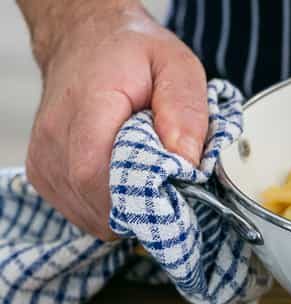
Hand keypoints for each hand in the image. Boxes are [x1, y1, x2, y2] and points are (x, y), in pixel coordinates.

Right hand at [23, 1, 207, 239]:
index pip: (95, 174)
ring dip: (126, 210)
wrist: (83, 39)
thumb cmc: (130, 55)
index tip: (170, 195)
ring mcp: (44, 158)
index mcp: (86, 104)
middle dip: (141, 208)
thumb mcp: (176, 65)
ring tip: (140, 175)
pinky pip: (83, 214)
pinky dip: (109, 209)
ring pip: (93, 216)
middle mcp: (55, 134)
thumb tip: (187, 162)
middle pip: (98, 203)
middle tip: (165, 187)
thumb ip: (185, 110)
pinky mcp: (43, 174)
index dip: (137, 199)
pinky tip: (120, 180)